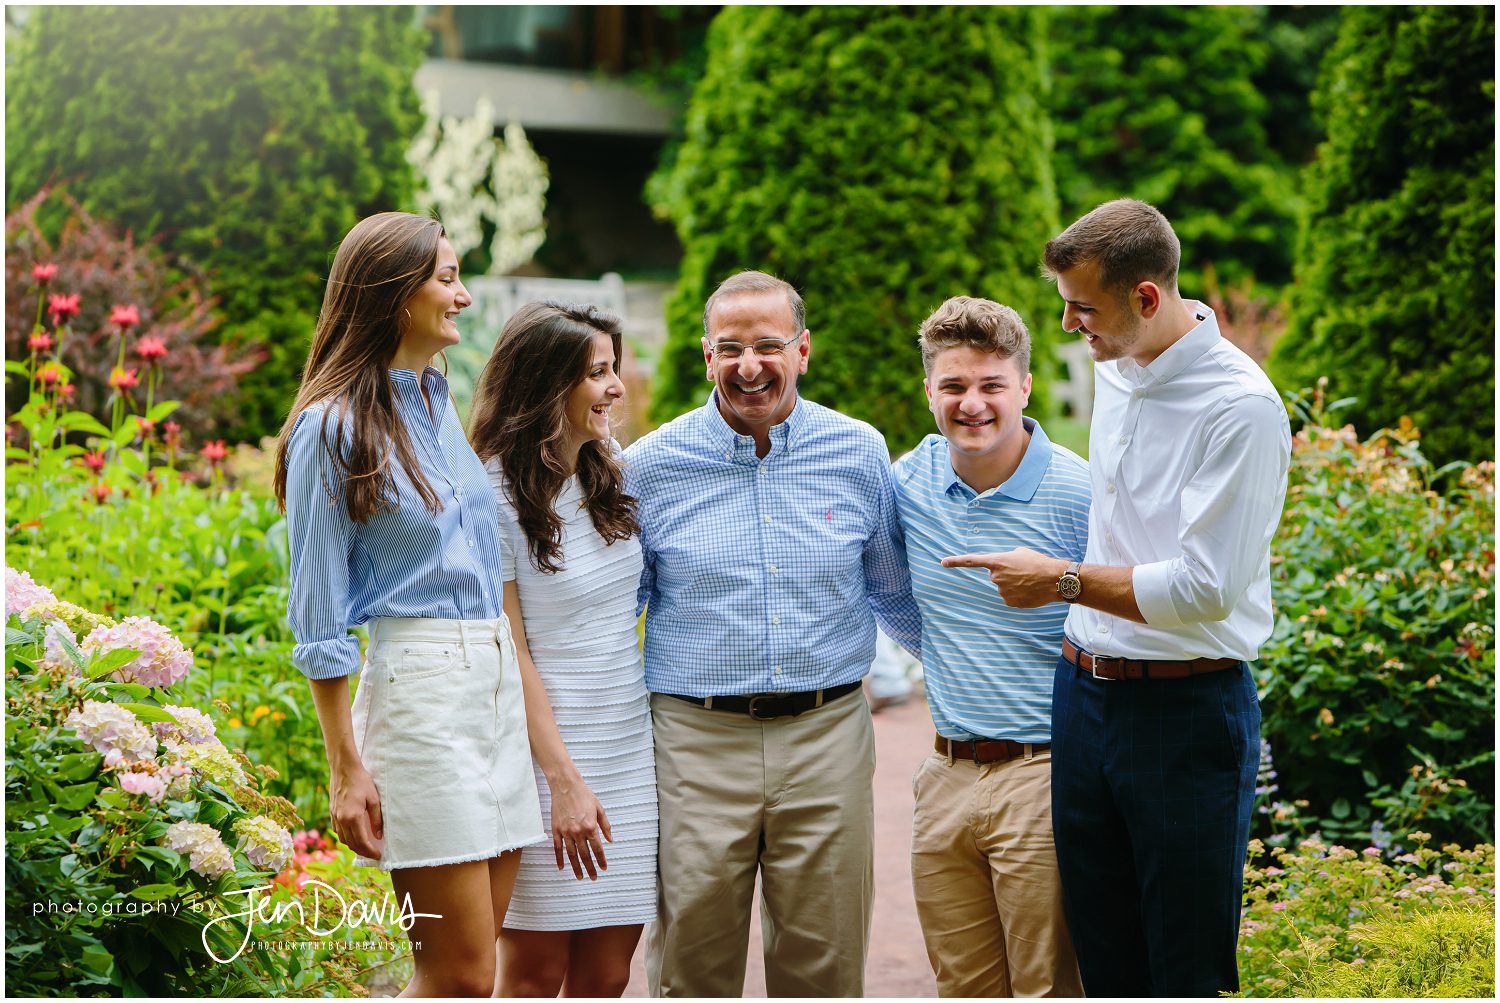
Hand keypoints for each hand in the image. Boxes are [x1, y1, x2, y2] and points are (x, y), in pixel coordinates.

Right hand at [329, 761, 383, 859]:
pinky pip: (338, 831)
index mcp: (352, 817)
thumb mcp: (374, 799)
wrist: (344, 769)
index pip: (361, 842)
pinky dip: (346, 837)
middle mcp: (341, 820)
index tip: (378, 856)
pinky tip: (354, 835)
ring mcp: (335, 817)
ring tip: (365, 847)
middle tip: (373, 854)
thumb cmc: (361, 781)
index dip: (370, 851)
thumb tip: (379, 836)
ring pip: (343, 839)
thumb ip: (376, 819)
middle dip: (362, 852)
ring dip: (353, 846)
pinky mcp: (332, 813)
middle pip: (351, 844)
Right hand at [550, 780, 611, 880]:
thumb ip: (605, 826)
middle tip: (594, 877)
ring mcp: (566, 831)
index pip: (597, 848)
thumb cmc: (584, 795)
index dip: (601, 860)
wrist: (566, 785)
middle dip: (590, 867)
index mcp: (590, 826)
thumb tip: (610, 840)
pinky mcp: (556, 829)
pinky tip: (562, 867)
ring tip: (580, 877)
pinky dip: (559, 858)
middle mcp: (578, 831)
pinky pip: (557, 848)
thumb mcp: (599, 808)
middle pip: (585, 854)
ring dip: (576, 867)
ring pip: (571, 854)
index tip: (603, 868)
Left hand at [940, 547, 1067, 607]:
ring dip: (1013, 584)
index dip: (956, 561)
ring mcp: (1002, 591)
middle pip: (995, 575)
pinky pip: (1010, 597)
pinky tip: (1029, 590)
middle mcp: (996, 577)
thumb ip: (1005, 558)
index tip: (942, 562)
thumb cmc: (1039, 562)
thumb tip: (1002, 566)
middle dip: (1005, 574)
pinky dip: (1018, 594)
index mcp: (997, 561)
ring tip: (1029, 580)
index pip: (971, 561)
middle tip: (1022, 571)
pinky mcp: (1010, 602)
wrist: (1054, 579)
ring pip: (1003, 587)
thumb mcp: (1020, 552)